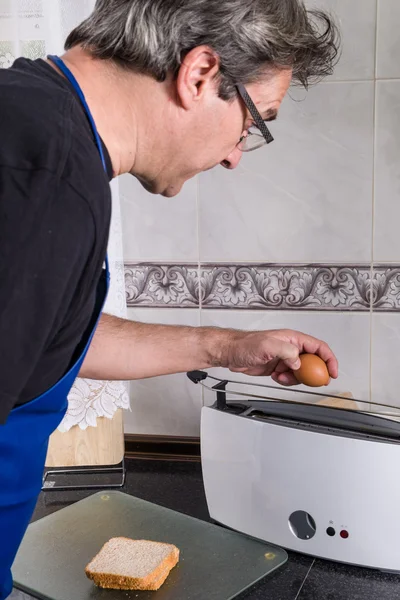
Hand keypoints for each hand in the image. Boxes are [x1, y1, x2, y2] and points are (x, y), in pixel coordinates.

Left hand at [222, 329, 337, 385]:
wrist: (231, 353)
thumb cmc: (245, 344)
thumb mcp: (267, 345)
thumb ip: (286, 352)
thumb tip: (299, 362)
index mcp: (292, 339)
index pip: (318, 347)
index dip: (329, 359)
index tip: (333, 372)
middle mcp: (291, 347)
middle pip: (313, 361)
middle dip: (315, 373)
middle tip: (314, 382)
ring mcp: (285, 358)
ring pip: (302, 371)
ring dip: (296, 378)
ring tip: (284, 377)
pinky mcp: (278, 367)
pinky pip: (290, 376)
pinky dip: (286, 380)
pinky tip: (276, 377)